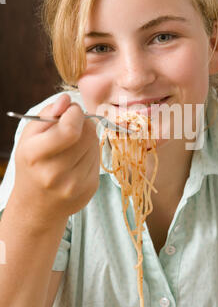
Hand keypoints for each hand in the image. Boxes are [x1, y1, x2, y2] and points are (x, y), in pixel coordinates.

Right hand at [11, 93, 99, 229]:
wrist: (37, 206)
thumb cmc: (33, 164)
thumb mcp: (30, 136)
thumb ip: (48, 113)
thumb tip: (68, 100)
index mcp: (35, 155)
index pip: (70, 128)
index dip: (75, 113)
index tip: (71, 113)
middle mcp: (54, 173)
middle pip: (88, 134)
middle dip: (83, 124)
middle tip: (73, 128)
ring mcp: (73, 184)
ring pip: (95, 145)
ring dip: (88, 140)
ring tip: (72, 148)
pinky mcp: (89, 189)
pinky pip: (99, 160)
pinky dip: (91, 155)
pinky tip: (77, 162)